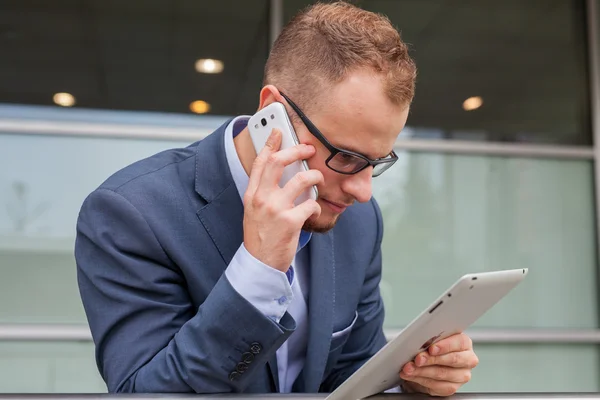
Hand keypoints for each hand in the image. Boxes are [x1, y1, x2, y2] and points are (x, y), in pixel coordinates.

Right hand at [243, 128, 322, 270]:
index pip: (260, 162)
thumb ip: (263, 193)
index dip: (269, 143)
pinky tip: (313, 211)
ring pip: (302, 180)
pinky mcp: (290, 222)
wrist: (260, 264)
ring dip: (315, 176)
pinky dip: (316, 206)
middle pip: (280, 163)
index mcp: (252, 194)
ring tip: (318, 179)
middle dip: (297, 150)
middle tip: (309, 148)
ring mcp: (275, 209)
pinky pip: (311, 204)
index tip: (278, 131)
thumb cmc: (261, 236)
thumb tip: (283, 174)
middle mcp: (261, 198)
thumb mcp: (254, 211)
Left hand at [399, 333, 478, 396]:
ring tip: (409, 368)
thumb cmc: (431, 348)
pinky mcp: (452, 388)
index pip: (460, 342)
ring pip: (443, 373)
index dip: (445, 345)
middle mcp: (467, 359)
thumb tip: (419, 340)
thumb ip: (430, 338)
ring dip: (422, 371)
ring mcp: (461, 375)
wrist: (427, 364)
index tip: (431, 348)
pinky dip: (420, 379)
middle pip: (453, 359)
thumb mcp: (431, 339)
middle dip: (432, 359)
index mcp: (464, 342)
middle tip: (418, 359)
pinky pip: (437, 386)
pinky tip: (411, 375)